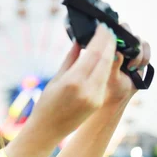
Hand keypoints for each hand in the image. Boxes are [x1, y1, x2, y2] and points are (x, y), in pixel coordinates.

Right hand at [28, 23, 116, 142]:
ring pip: (108, 69)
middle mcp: (87, 89)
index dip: (102, 37)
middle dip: (109, 43)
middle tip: (109, 30)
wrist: (47, 131)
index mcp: (74, 81)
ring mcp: (95, 97)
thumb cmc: (46, 104)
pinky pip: (104, 80)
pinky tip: (104, 58)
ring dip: (110, 54)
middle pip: (106, 59)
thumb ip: (71, 59)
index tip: (103, 26)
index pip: (95, 53)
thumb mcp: (56, 79)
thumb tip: (80, 42)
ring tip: (108, 41)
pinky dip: (106, 67)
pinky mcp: (98, 102)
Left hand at [103, 24, 151, 109]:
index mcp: (104, 47)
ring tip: (131, 67)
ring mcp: (129, 49)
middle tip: (128, 51)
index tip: (120, 41)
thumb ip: (113, 64)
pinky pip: (146, 48)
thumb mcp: (109, 76)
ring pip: (138, 40)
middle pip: (126, 29)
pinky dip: (145, 56)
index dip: (117, 31)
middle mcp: (117, 45)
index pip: (110, 30)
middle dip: (130, 40)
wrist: (117, 96)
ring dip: (137, 53)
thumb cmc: (108, 86)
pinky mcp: (140, 54)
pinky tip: (139, 67)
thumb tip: (117, 52)